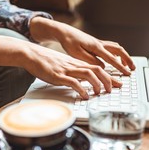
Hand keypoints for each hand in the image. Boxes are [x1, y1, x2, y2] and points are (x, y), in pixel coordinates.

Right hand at [0, 36, 114, 98]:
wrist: (31, 54)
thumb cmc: (45, 61)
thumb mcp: (62, 65)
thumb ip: (72, 72)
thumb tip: (81, 82)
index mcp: (76, 63)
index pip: (97, 67)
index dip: (109, 76)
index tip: (117, 83)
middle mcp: (74, 65)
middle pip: (97, 69)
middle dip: (108, 80)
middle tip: (114, 89)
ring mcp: (66, 70)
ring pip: (88, 74)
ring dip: (97, 84)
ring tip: (101, 93)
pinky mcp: (58, 75)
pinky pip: (73, 82)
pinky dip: (82, 89)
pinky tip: (85, 95)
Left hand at [30, 17, 135, 75]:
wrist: (64, 32)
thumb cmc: (69, 43)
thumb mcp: (77, 54)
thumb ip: (90, 61)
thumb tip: (102, 66)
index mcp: (96, 47)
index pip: (111, 58)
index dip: (120, 67)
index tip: (127, 73)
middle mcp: (100, 43)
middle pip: (119, 50)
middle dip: (127, 60)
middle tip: (133, 69)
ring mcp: (99, 42)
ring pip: (116, 48)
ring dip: (123, 56)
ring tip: (127, 65)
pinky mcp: (96, 43)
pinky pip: (111, 47)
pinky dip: (117, 53)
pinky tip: (115, 58)